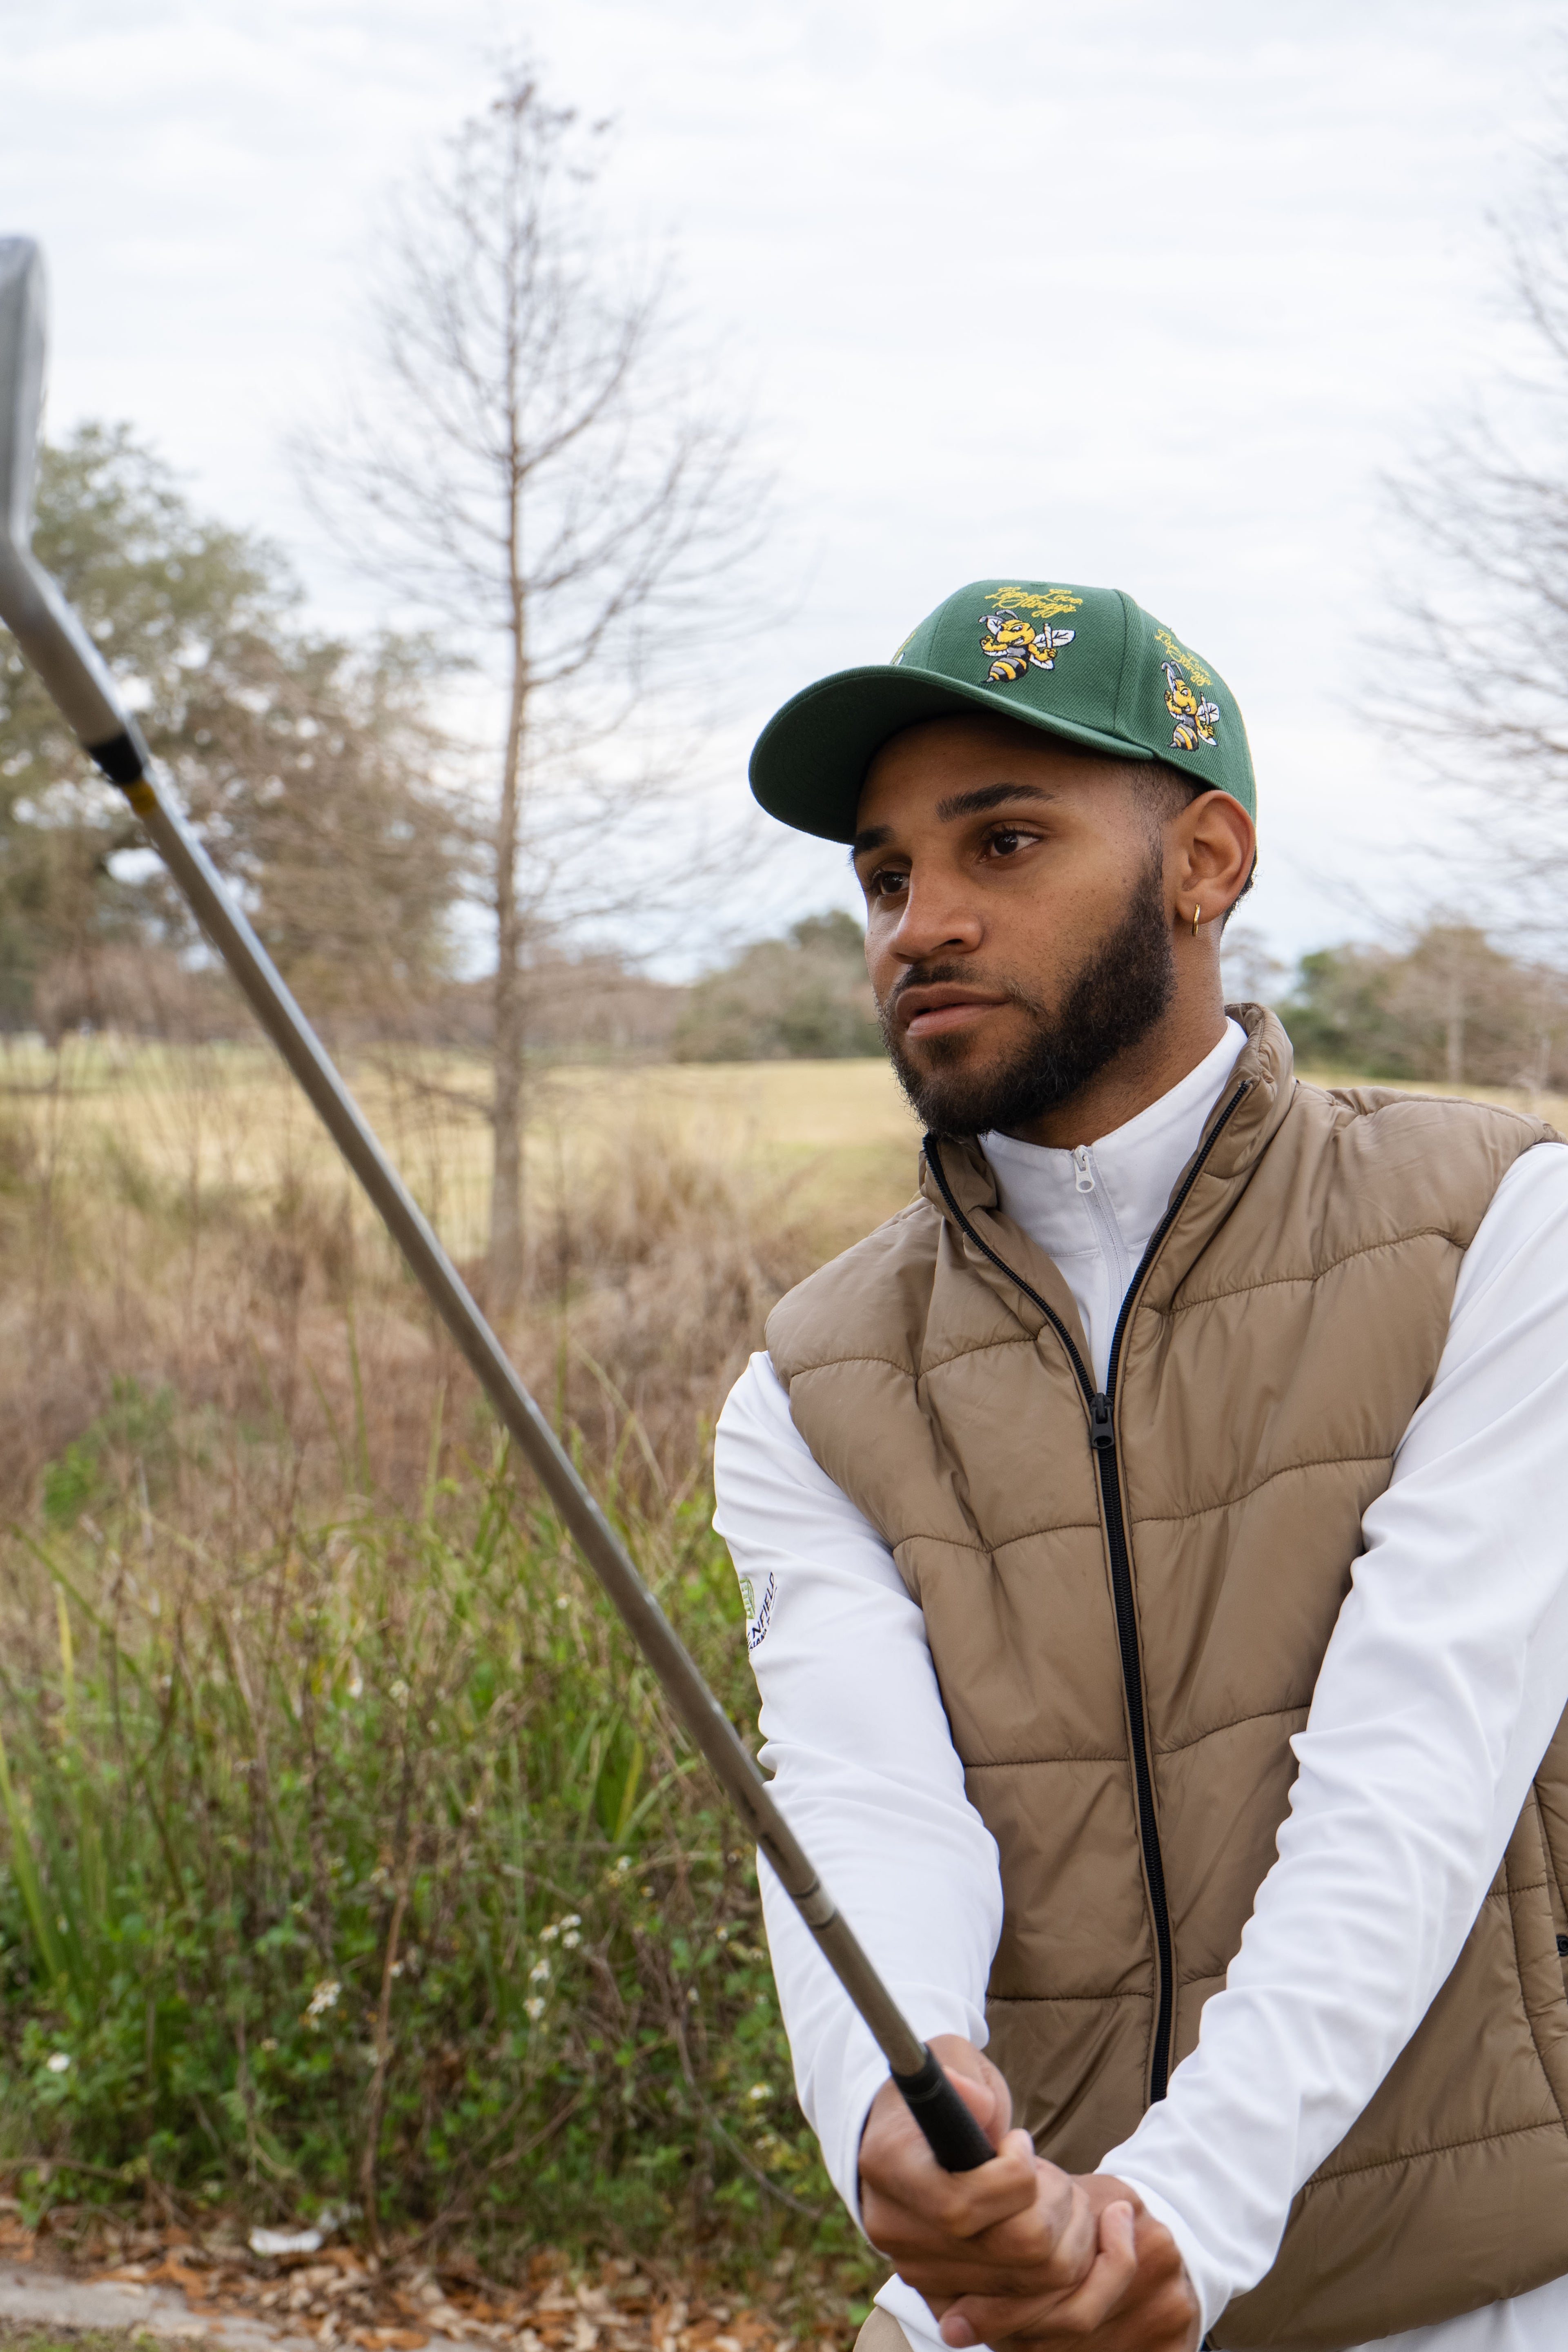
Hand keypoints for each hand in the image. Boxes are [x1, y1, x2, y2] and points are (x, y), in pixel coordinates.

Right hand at [858, 2038, 1198, 2350]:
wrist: (912, 2133)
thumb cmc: (944, 2091)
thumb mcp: (954, 2061)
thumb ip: (967, 2080)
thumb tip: (979, 2103)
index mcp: (887, 2166)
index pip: (962, 2206)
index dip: (1013, 2176)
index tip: (1019, 2141)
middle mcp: (893, 2228)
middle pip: (1011, 2249)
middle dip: (1051, 2203)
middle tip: (1042, 2169)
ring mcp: (917, 2268)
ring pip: (1032, 2280)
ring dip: (1062, 2233)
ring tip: (1044, 2194)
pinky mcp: (944, 2293)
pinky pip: (1024, 2303)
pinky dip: (1054, 2267)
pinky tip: (1047, 2224)